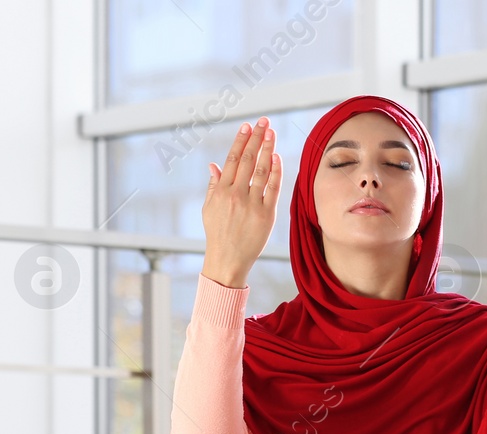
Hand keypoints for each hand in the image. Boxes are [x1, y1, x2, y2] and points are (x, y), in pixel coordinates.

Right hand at [201, 117, 280, 288]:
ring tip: (272, 133)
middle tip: (263, 122)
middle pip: (247, 160)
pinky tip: (278, 157)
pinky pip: (273, 188)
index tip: (247, 126)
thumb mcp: (209, 208)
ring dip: (267, 149)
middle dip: (256, 138)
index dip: (241, 141)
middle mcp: (236, 194)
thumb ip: (213, 185)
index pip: (232, 159)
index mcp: (221, 191)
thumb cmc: (218, 233)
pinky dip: (276, 172)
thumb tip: (214, 165)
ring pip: (261, 171)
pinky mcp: (266, 214)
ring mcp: (251, 204)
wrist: (227, 259)